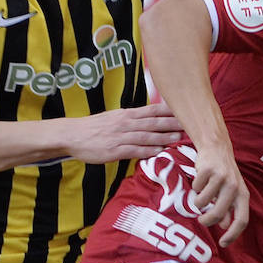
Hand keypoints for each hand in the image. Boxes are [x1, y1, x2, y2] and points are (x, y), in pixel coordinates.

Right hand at [61, 101, 182, 162]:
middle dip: (171, 123)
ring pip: (146, 136)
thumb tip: (150, 119)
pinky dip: (147, 150)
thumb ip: (132, 118)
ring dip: (163, 137)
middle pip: (153, 122)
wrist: (73, 135)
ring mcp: (120, 137)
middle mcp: (125, 123)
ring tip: (178, 137)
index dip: (169, 111)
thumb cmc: (95, 128)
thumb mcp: (114, 117)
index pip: (152, 111)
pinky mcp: (114, 150)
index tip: (184, 111)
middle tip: (188, 123)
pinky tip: (159, 151)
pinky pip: (134, 150)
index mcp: (126, 114)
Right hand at [190, 139, 248, 246]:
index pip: (241, 220)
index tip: (222, 244)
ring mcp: (221, 178)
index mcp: (242, 195)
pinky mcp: (208, 170)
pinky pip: (195, 188)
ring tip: (201, 193)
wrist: (217, 148)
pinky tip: (200, 179)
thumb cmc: (223, 175)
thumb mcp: (231, 193)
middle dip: (207, 221)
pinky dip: (195, 187)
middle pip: (218, 214)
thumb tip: (225, 226)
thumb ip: (229, 209)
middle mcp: (234, 187)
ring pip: (203, 202)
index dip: (233, 235)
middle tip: (202, 220)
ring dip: (198, 201)